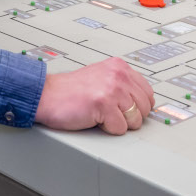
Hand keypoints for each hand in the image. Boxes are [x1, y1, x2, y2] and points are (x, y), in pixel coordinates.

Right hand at [34, 57, 155, 134]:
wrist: (47, 95)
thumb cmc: (70, 91)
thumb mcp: (101, 77)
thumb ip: (122, 84)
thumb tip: (143, 102)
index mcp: (119, 66)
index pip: (148, 93)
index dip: (137, 106)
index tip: (124, 108)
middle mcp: (118, 74)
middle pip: (144, 108)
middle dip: (129, 116)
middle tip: (109, 112)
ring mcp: (113, 88)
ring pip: (135, 120)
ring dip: (118, 123)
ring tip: (101, 114)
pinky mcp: (104, 103)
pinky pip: (120, 129)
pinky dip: (107, 129)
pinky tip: (94, 118)